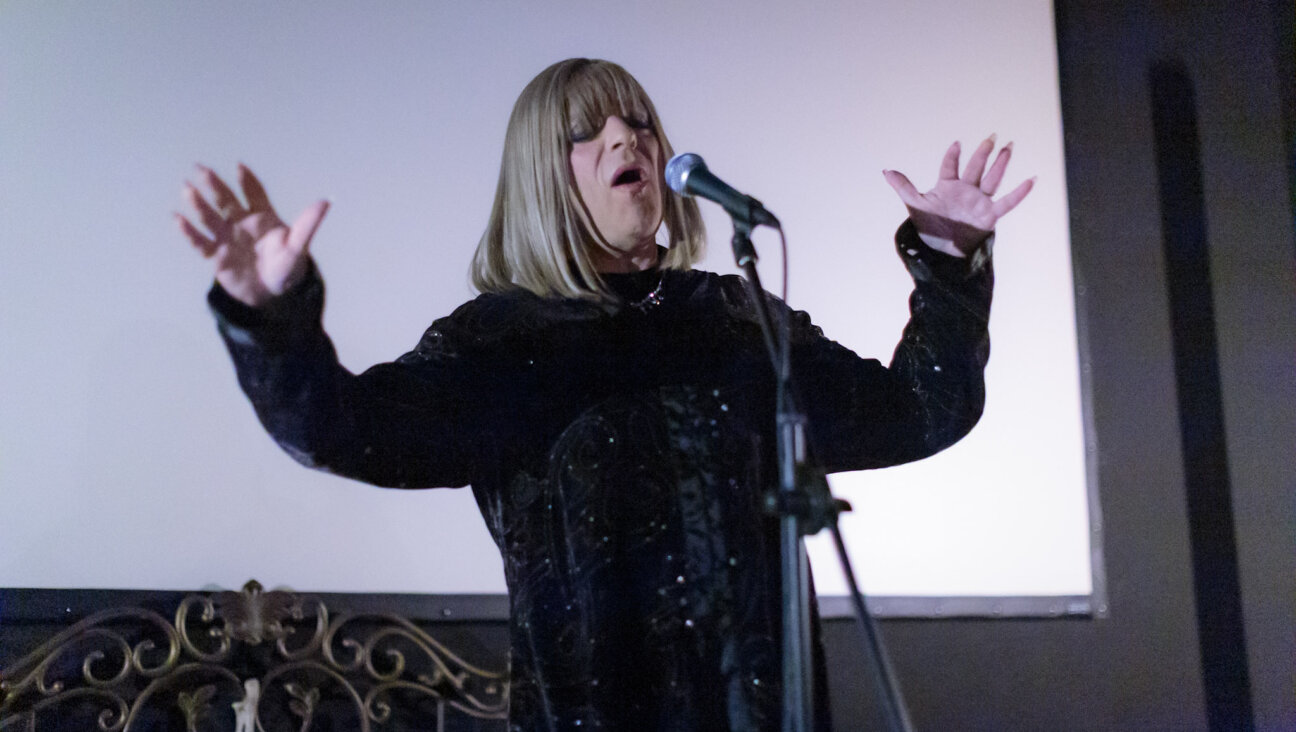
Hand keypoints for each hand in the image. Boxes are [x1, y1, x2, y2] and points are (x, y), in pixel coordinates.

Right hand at [177, 164, 328, 306]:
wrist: (272, 295)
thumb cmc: (287, 267)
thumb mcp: (299, 246)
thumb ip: (308, 224)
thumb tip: (326, 202)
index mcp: (263, 216)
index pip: (253, 192)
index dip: (247, 180)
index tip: (239, 167)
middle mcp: (241, 222)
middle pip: (226, 199)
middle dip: (214, 184)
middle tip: (200, 168)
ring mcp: (226, 237)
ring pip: (210, 216)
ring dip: (199, 203)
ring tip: (187, 188)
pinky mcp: (215, 255)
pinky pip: (199, 241)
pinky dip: (189, 231)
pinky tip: (177, 218)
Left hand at [883, 136, 1033, 256]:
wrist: (941, 251)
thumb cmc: (929, 226)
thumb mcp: (915, 205)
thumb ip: (904, 187)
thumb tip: (886, 171)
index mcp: (947, 186)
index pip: (950, 166)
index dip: (952, 156)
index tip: (956, 145)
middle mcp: (966, 190)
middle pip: (975, 168)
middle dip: (983, 153)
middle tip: (991, 136)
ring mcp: (979, 202)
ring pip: (992, 179)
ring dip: (1000, 164)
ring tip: (1008, 147)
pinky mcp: (989, 216)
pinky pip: (1007, 203)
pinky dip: (1019, 193)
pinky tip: (1031, 180)